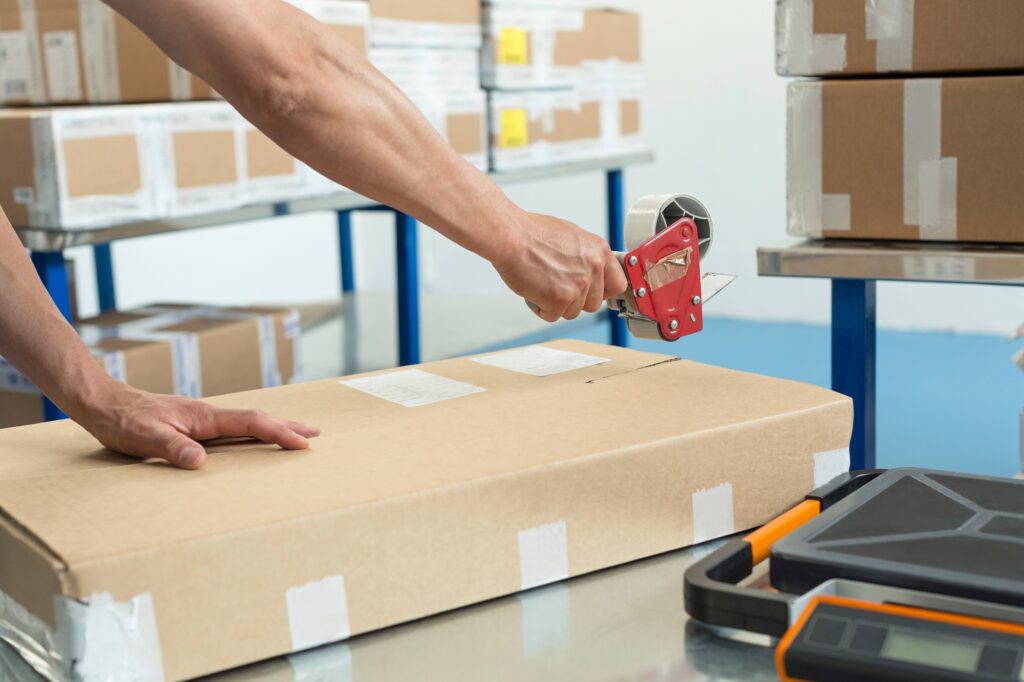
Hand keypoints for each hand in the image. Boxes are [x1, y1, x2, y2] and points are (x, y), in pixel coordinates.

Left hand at [72, 381, 319, 468]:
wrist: (103, 403)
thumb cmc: (123, 422)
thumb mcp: (146, 439)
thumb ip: (174, 449)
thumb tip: (201, 461)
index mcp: (204, 417)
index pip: (251, 423)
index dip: (278, 433)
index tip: (302, 443)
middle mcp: (208, 414)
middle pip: (257, 418)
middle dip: (287, 425)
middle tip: (315, 433)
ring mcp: (202, 417)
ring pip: (247, 420)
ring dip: (274, 426)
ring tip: (294, 432)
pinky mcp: (193, 422)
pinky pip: (233, 426)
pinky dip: (253, 429)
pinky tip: (253, 436)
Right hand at [494, 213, 627, 322]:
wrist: (511, 237)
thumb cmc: (532, 233)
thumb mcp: (571, 237)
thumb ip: (586, 256)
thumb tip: (591, 270)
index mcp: (599, 250)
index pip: (618, 284)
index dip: (603, 292)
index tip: (595, 293)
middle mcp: (594, 267)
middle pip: (594, 303)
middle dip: (575, 300)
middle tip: (557, 285)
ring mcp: (579, 285)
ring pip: (573, 312)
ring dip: (556, 304)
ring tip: (542, 283)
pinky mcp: (560, 299)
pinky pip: (553, 316)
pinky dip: (541, 308)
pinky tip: (534, 290)